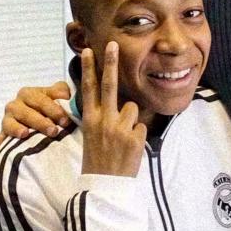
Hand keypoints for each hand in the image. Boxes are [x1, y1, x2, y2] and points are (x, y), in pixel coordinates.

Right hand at [0, 81, 71, 153]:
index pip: (40, 100)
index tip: (65, 121)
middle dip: (40, 122)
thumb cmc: (54, 106)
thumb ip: (63, 93)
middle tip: (53, 132)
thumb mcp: (60, 95)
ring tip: (24, 134)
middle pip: (25, 112)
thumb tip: (66, 96)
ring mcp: (8, 120)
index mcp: (29, 94)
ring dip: (16, 129)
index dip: (53, 110)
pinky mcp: (3, 135)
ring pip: (9, 124)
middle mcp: (15, 105)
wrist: (44, 116)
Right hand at [81, 42, 146, 177]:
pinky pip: (141, 127)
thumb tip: (111, 100)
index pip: (88, 89)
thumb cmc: (98, 159)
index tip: (89, 51)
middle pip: (109, 86)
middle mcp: (104, 121)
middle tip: (114, 44)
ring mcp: (120, 129)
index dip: (89, 69)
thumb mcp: (91, 135)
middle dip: (111, 63)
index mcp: (90, 120)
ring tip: (122, 138)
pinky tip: (129, 149)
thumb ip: (100, 116)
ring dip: (131, 120)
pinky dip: (138, 136)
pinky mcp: (135, 138)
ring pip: (133, 108)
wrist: (105, 186)